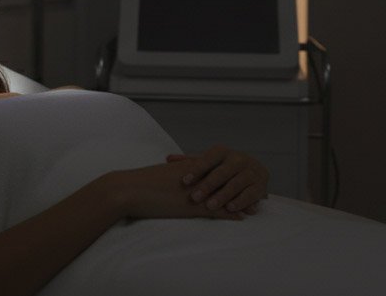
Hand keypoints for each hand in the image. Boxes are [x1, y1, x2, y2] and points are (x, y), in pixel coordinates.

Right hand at [105, 160, 244, 220]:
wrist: (130, 190)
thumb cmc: (139, 183)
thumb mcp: (159, 175)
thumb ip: (171, 174)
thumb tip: (172, 175)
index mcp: (187, 167)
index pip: (215, 168)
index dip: (228, 173)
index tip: (239, 176)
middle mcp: (195, 176)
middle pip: (225, 180)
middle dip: (240, 185)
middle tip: (255, 190)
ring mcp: (195, 191)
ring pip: (225, 195)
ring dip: (241, 201)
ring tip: (255, 206)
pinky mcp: (192, 205)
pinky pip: (217, 209)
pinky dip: (231, 213)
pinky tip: (241, 217)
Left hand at [167, 145, 268, 214]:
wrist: (253, 169)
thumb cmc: (222, 167)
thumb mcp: (208, 162)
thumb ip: (190, 162)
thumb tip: (168, 159)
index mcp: (222, 152)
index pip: (208, 159)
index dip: (196, 169)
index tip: (184, 181)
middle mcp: (238, 159)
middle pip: (222, 172)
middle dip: (208, 185)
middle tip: (195, 197)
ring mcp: (251, 171)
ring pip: (236, 183)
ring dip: (223, 195)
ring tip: (210, 206)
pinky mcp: (261, 185)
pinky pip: (251, 193)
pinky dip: (241, 201)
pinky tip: (231, 209)